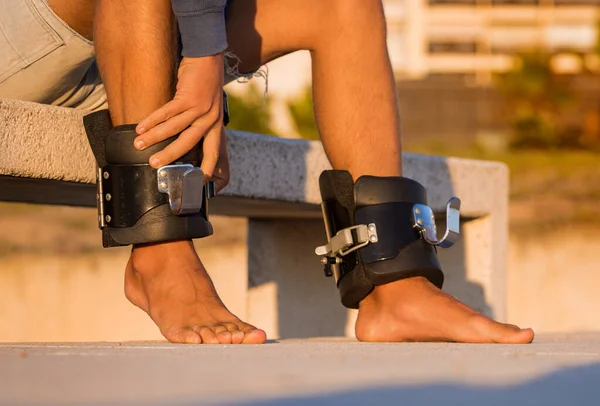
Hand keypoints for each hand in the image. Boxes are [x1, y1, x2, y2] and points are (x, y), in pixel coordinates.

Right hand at [134, 55, 224, 179]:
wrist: (208, 56)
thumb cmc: (205, 83)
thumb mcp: (209, 106)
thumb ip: (200, 122)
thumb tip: (181, 139)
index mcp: (216, 124)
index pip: (214, 152)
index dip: (207, 167)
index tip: (199, 182)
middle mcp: (210, 119)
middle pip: (189, 143)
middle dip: (170, 156)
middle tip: (154, 165)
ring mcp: (200, 107)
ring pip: (174, 128)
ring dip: (154, 137)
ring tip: (138, 144)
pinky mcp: (188, 96)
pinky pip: (167, 112)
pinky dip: (152, 120)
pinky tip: (140, 126)